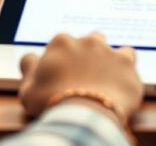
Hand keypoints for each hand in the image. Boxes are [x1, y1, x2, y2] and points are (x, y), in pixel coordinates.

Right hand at [18, 33, 142, 125]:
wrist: (83, 114)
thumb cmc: (51, 102)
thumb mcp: (27, 88)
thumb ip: (29, 68)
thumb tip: (31, 58)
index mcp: (61, 42)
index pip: (61, 45)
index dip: (62, 61)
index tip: (62, 76)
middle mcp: (86, 41)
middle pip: (87, 42)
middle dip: (86, 55)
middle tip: (83, 77)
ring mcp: (108, 51)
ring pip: (108, 48)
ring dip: (106, 58)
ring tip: (103, 77)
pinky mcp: (126, 64)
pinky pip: (128, 56)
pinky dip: (124, 66)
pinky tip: (119, 78)